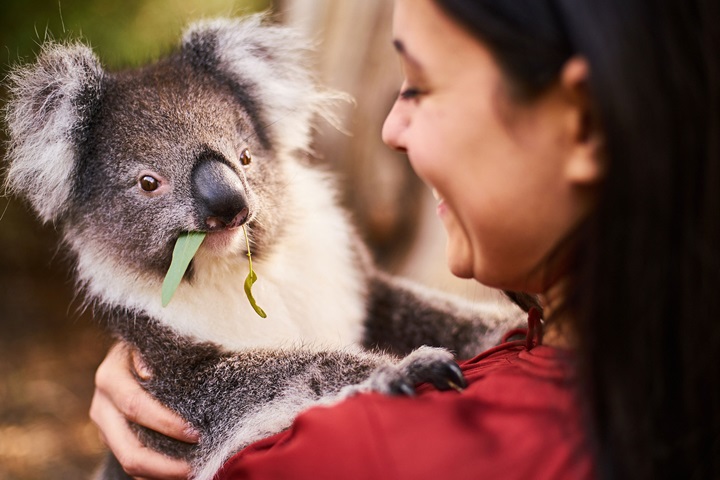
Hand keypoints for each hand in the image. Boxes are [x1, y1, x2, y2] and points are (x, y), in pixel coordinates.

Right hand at [90, 342, 198, 479]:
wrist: (133, 349)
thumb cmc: (152, 344)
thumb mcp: (150, 341)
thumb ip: (150, 353)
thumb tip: (148, 373)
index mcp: (110, 378)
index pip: (136, 408)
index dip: (167, 424)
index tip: (197, 433)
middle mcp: (101, 406)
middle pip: (128, 450)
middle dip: (164, 465)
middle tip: (195, 467)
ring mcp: (104, 427)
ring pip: (128, 463)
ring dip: (160, 473)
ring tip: (192, 472)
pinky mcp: (112, 439)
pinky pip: (131, 465)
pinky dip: (155, 473)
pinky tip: (179, 471)